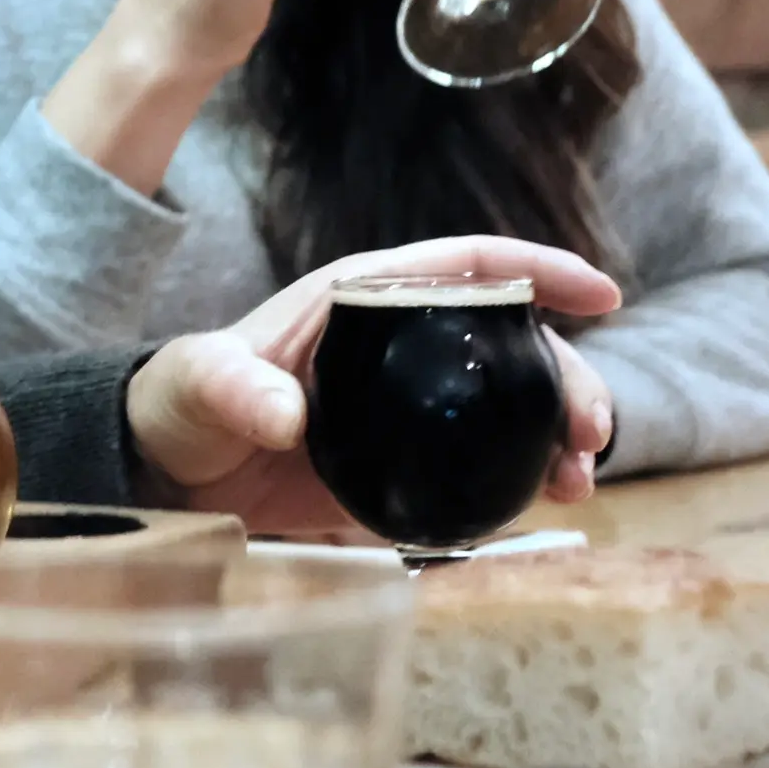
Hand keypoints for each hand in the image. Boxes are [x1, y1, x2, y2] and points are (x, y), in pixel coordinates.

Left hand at [125, 237, 621, 535]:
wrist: (166, 469)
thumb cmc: (181, 400)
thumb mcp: (202, 382)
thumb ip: (238, 389)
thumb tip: (287, 416)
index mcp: (362, 296)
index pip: (467, 265)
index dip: (538, 268)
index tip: (602, 291)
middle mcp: (399, 342)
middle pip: (508, 343)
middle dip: (567, 376)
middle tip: (592, 429)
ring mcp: (406, 406)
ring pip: (505, 404)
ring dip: (555, 433)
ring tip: (579, 475)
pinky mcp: (401, 462)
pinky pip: (476, 463)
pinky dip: (519, 478)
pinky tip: (545, 502)